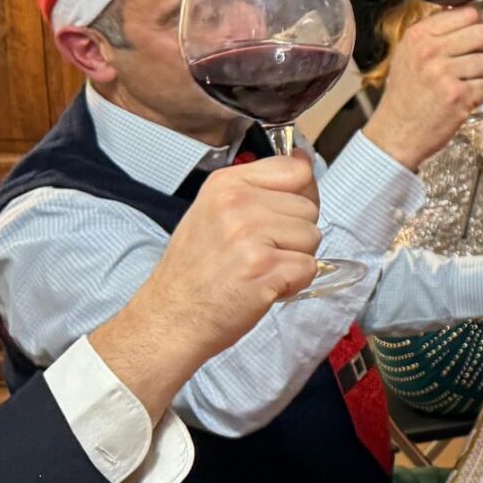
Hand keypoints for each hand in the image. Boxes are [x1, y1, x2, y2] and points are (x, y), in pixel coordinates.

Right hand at [96, 156, 321, 417]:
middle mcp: (238, 202)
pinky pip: (309, 267)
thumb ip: (257, 189)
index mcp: (226, 184)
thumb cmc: (194, 271)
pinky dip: (294, 283)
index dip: (301, 194)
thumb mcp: (213, 212)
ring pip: (312, 237)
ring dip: (294, 259)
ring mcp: (251, 234)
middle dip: (294, 234)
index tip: (285, 213)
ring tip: (259, 270)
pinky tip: (263, 287)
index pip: (296, 169)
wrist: (170, 318)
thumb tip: (305, 164)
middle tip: (259, 253)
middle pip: (308, 207)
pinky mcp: (264, 267)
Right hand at [365, 7, 482, 168]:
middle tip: (474, 60)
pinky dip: (479, 95)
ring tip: (462, 83)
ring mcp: (445, 73)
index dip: (475, 26)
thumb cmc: (405, 94)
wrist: (395, 133)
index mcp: (419, 35)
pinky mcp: (458, 96)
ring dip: (481, 74)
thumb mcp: (409, 53)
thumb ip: (435, 33)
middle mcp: (431, 50)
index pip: (467, 13)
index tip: (470, 39)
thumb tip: (469, 15)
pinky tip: (461, 99)